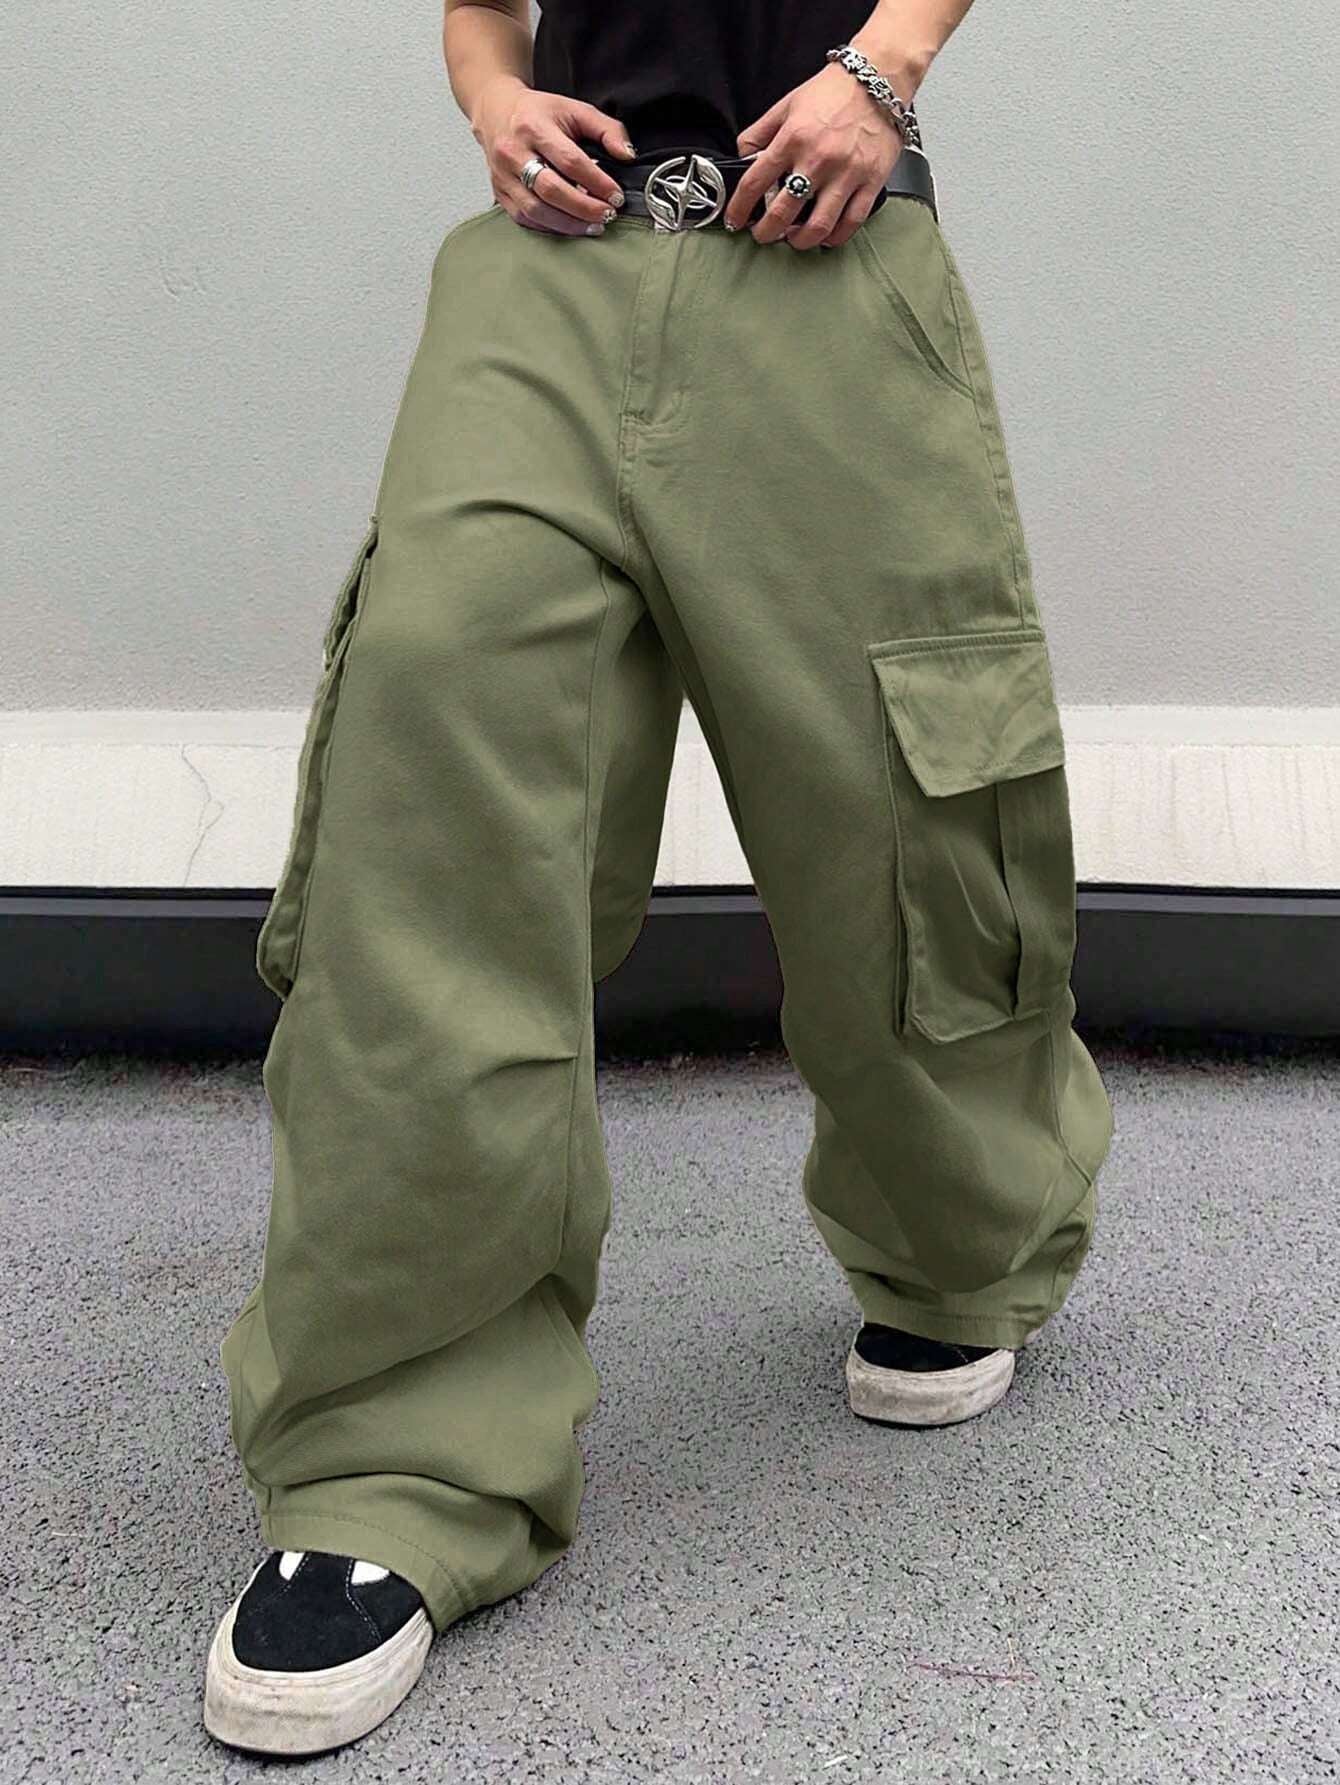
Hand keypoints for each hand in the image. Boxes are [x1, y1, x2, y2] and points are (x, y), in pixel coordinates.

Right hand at [471, 75, 636, 234]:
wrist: (496, 112)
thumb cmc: (538, 113)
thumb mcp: (575, 110)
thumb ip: (606, 129)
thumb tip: (627, 155)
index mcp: (533, 127)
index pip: (570, 161)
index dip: (597, 182)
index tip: (616, 196)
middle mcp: (514, 152)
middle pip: (551, 190)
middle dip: (584, 208)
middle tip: (607, 214)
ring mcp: (503, 175)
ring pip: (536, 210)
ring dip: (569, 224)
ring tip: (593, 225)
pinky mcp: (500, 192)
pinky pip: (524, 218)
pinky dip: (550, 227)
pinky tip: (570, 226)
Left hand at [723, 63, 904, 249]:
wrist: (878, 77)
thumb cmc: (833, 91)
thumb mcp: (786, 105)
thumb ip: (760, 133)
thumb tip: (742, 158)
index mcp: (793, 138)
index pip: (755, 183)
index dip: (739, 208)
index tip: (735, 220)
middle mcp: (818, 159)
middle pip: (783, 213)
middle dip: (766, 232)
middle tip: (763, 235)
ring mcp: (846, 173)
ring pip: (817, 226)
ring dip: (799, 241)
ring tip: (793, 239)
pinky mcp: (871, 181)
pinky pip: (851, 223)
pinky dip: (834, 237)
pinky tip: (825, 236)